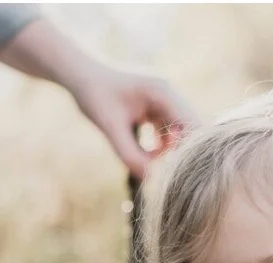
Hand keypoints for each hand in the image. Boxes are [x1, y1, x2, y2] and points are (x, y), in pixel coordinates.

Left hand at [69, 66, 197, 179]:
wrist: (80, 76)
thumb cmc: (93, 96)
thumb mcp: (109, 127)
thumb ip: (129, 154)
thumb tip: (149, 178)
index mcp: (162, 92)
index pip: (191, 124)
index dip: (187, 147)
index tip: (171, 166)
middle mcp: (169, 94)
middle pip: (191, 127)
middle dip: (180, 149)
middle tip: (161, 166)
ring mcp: (166, 100)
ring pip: (181, 130)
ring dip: (170, 148)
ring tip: (149, 158)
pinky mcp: (158, 107)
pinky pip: (170, 129)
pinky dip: (162, 143)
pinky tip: (147, 151)